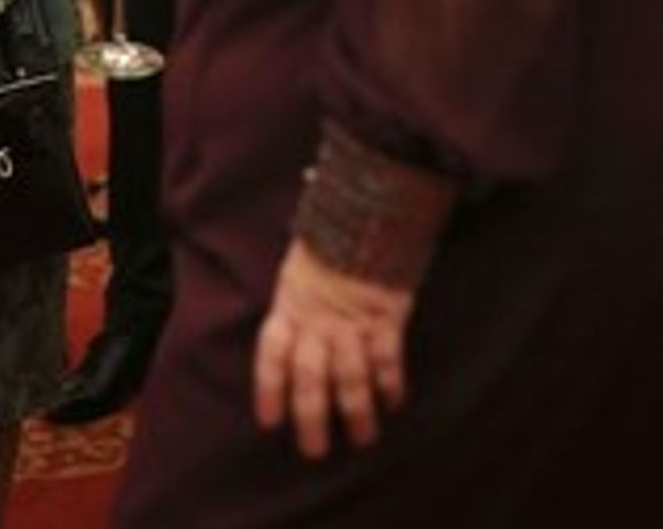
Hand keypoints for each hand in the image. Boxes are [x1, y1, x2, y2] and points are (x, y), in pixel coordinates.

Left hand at [252, 239, 414, 460]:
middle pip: (309, 376)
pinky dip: (391, 382)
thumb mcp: (297, 273)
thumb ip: (294, 311)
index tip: (270, 422)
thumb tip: (288, 348)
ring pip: (350, 375)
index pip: (272, 354)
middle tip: (314, 450)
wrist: (367, 212)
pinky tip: (393, 403)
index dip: (269, 390)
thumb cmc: (328, 245)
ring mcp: (352, 320)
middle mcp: (317, 319)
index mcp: (289, 306)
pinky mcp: (386, 315)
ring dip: (356, 411)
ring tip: (362, 439)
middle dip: (311, 417)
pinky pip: (387, 357)